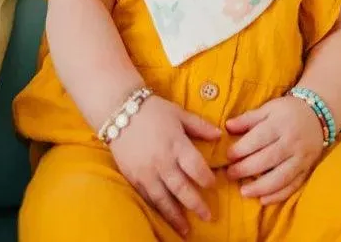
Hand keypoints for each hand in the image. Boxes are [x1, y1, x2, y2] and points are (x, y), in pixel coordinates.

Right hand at [109, 95, 220, 237]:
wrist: (120, 110)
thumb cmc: (154, 110)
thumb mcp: (179, 114)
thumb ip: (200, 126)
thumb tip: (220, 135)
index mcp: (177, 144)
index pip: (197, 168)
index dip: (207, 179)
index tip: (213, 185)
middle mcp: (162, 161)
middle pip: (182, 188)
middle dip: (196, 204)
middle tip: (207, 217)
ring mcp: (146, 171)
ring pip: (164, 198)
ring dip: (176, 216)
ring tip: (186, 229)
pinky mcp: (133, 176)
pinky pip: (147, 197)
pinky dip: (157, 209)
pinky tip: (164, 217)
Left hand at [225, 96, 324, 204]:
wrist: (318, 115)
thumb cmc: (288, 110)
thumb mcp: (269, 108)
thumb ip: (248, 118)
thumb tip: (228, 126)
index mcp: (280, 123)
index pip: (259, 138)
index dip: (242, 148)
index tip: (228, 156)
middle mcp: (291, 142)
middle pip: (268, 159)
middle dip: (247, 169)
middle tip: (230, 174)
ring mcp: (301, 158)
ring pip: (281, 176)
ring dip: (261, 187)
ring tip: (244, 192)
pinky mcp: (307, 169)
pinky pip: (293, 186)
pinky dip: (278, 195)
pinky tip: (263, 200)